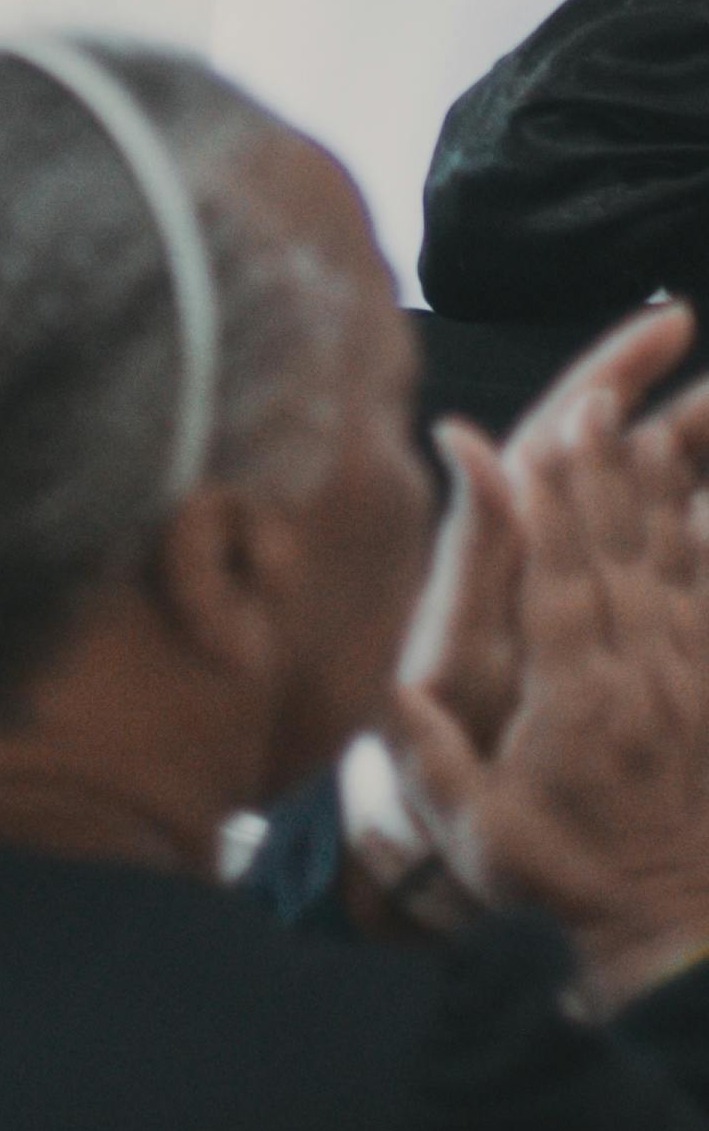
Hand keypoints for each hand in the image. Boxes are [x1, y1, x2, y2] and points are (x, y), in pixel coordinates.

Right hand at [393, 389, 708, 1008]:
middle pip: (624, 556)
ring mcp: (690, 690)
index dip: (558, 505)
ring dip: (665, 498)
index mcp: (575, 703)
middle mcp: (640, 683)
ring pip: (678, 573)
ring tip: (660, 429)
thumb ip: (427, 754)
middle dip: (611, 473)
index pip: (564, 580)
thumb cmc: (554, 877)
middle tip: (606, 398)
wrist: (666, 929)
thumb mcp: (472, 829)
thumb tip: (377, 686)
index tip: (552, 436)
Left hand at [395, 311, 700, 764]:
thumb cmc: (448, 724)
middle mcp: (551, 545)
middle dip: (687, 408)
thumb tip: (460, 432)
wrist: (458, 807)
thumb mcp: (458, 632)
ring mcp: (591, 588)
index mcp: (512, 531)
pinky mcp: (621, 635)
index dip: (616, 369)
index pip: (566, 426)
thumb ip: (475, 540)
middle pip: (627, 455)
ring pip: (663, 506)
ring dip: (707, 466)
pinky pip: (681, 569)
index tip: (673, 322)